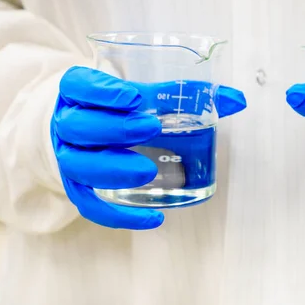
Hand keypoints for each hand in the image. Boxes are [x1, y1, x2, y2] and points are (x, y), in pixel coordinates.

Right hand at [51, 66, 245, 229]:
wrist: (86, 132)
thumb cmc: (120, 110)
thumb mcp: (144, 95)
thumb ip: (186, 94)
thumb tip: (237, 99)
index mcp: (78, 92)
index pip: (78, 85)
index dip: (101, 91)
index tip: (134, 97)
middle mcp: (66, 124)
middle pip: (78, 127)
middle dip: (115, 129)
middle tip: (152, 130)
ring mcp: (69, 158)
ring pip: (79, 165)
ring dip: (112, 169)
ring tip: (147, 170)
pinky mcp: (78, 188)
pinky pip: (91, 206)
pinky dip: (119, 216)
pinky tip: (153, 218)